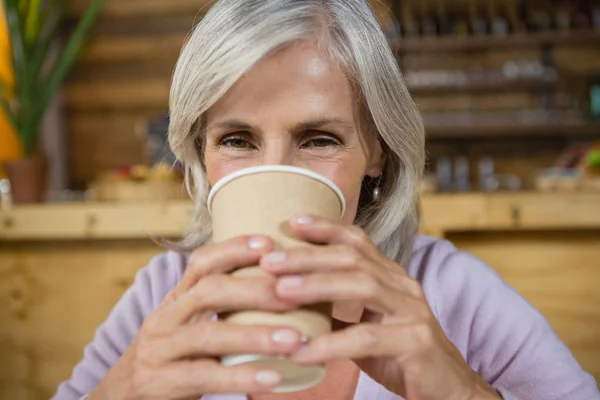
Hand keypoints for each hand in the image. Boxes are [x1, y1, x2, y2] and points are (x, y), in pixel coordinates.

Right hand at [91, 236, 304, 399]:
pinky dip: (241, 377)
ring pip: (209, 335)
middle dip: (254, 290)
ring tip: (294, 339)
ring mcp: (159, 349)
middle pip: (209, 291)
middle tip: (293, 294)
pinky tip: (273, 378)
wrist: (123, 397)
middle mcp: (165, 317)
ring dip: (256, 336)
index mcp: (177, 299)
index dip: (234, 249)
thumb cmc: (175, 356)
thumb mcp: (191, 325)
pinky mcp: (158, 382)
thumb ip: (223, 309)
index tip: (269, 243)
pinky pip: (203, 376)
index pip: (201, 262)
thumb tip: (285, 292)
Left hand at [259, 216, 500, 399]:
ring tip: (280, 292)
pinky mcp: (416, 343)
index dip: (326, 228)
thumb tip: (289, 297)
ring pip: (362, 286)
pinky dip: (330, 344)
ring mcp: (412, 312)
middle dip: (309, 256)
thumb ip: (339, 308)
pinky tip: (301, 351)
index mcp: (390, 277)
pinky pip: (366, 339)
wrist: (449, 389)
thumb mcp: (368, 324)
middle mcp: (403, 286)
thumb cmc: (400, 354)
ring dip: (317, 286)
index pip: (358, 241)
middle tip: (269, 260)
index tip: (292, 222)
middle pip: (353, 258)